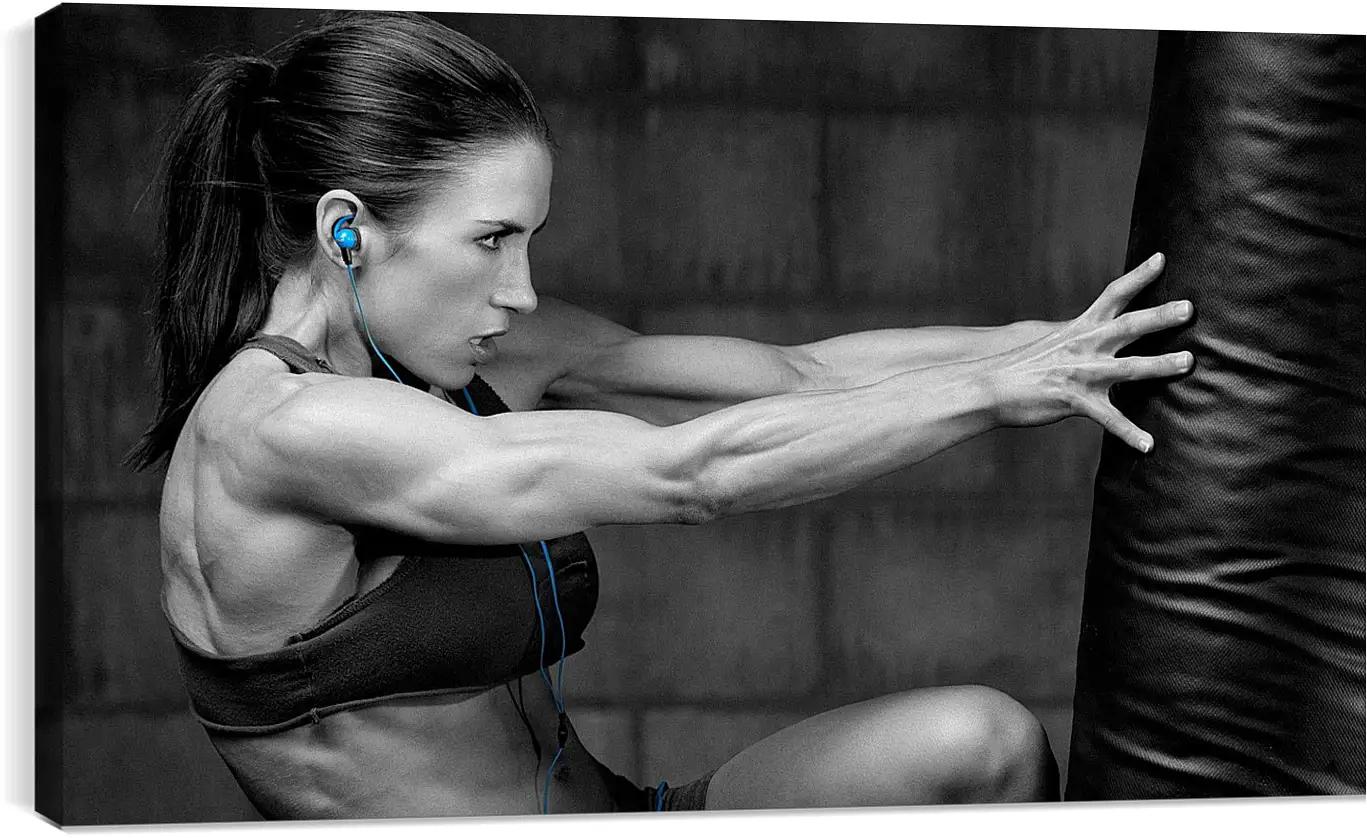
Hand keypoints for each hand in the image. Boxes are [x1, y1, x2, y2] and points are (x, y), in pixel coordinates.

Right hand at [989, 253, 1193, 452]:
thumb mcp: (1053, 342)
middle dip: (1160, 316)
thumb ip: (1082, 338)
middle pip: (1129, 325)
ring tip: (1188, 362)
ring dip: (1160, 365)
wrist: (989, 385)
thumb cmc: (1020, 366)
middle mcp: (1084, 345)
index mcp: (1080, 328)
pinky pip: (1109, 419)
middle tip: (1189, 308)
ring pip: (1128, 367)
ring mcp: (1080, 373)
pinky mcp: (1074, 400)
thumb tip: (1102, 336)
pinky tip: (1148, 446)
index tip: (1161, 258)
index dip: (1138, 276)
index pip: (1113, 295)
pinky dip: (1130, 433)